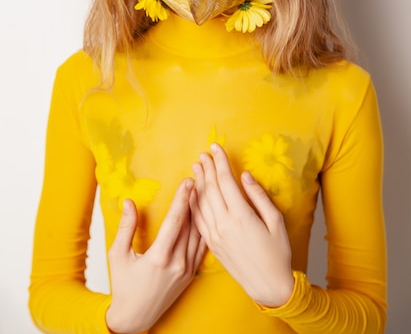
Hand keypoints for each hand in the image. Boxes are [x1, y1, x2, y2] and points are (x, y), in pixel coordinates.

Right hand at [106, 179, 205, 333]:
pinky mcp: (191, 274)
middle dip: (195, 199)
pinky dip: (204, 229)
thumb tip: (129, 202)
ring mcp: (186, 269)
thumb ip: (126, 227)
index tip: (188, 181)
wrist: (135, 318)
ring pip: (199, 234)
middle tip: (201, 178)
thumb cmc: (123, 286)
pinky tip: (205, 216)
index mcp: (159, 257)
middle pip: (191, 223)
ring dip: (202, 211)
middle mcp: (177, 263)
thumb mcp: (118, 255)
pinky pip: (201, 247)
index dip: (182, 198)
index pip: (175, 220)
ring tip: (204, 192)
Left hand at [190, 144, 293, 307]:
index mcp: (241, 215)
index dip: (220, 162)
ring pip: (201, 202)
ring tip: (196, 167)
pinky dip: (194, 203)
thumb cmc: (277, 253)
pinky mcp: (211, 244)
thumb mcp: (276, 221)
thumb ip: (259, 196)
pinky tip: (193, 193)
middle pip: (211, 188)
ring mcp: (215, 235)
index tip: (216, 147)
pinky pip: (198, 219)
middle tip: (203, 153)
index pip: (226, 181)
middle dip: (207, 168)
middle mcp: (224, 223)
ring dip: (198, 182)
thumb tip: (245, 176)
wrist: (268, 286)